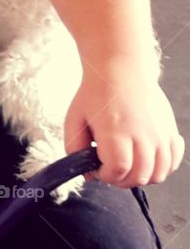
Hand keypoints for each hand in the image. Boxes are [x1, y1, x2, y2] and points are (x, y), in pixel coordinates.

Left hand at [64, 63, 184, 188]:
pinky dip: (162, 167)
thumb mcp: (74, 120)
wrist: (121, 68)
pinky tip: (148, 160)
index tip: (99, 168)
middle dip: (122, 180)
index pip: (118, 170)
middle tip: (112, 169)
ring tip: (129, 166)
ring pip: (159, 173)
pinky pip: (173, 160)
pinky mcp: (169, 129)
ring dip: (142, 177)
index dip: (107, 176)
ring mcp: (160, 132)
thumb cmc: (96, 93)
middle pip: (140, 176)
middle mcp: (142, 133)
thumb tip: (89, 175)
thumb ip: (74, 150)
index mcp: (116, 130)